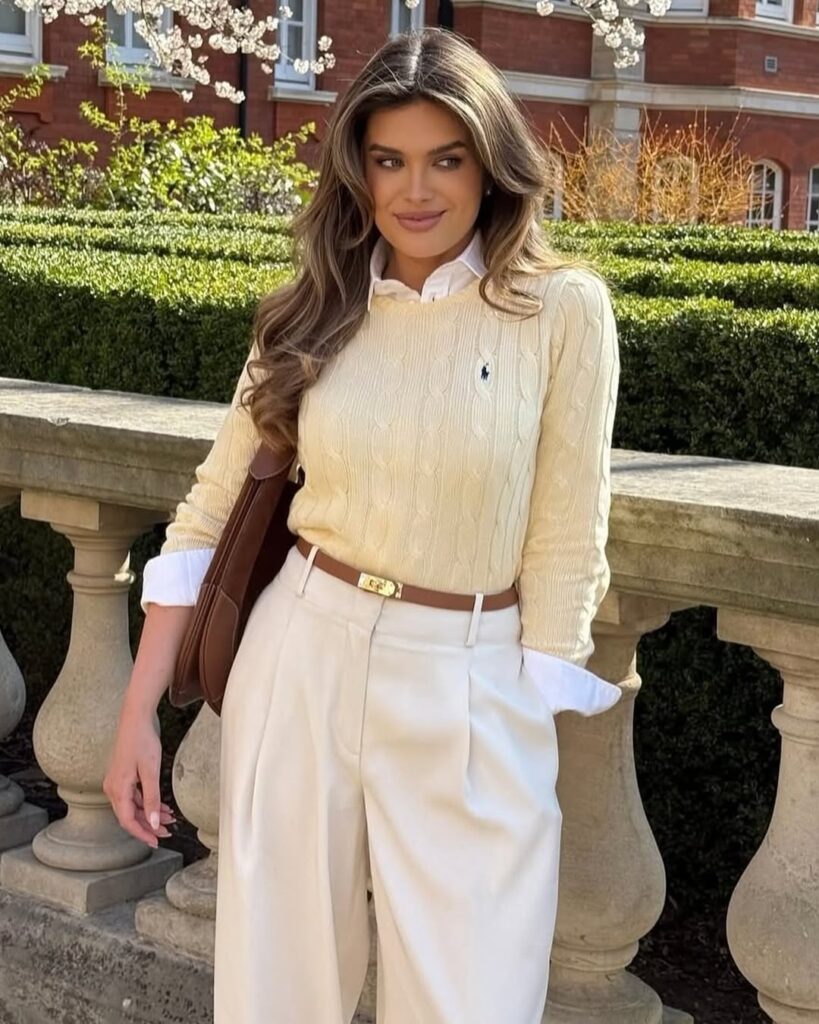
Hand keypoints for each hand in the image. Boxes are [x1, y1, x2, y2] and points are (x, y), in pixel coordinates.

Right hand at [103, 710, 176, 848]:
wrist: (135, 719)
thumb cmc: (142, 742)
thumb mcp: (150, 771)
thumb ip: (152, 798)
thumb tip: (153, 823)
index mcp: (117, 789)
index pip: (128, 821)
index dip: (142, 834)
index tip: (156, 842)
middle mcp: (112, 788)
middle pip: (130, 815)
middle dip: (149, 825)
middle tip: (168, 832)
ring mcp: (116, 782)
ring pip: (133, 806)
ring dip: (150, 813)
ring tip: (170, 818)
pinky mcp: (122, 776)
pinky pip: (133, 796)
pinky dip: (147, 802)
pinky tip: (162, 805)